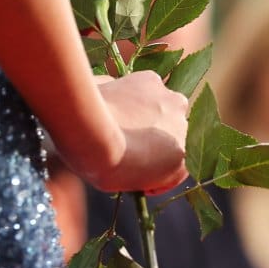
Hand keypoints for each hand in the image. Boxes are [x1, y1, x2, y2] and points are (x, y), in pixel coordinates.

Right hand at [66, 71, 187, 193]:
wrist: (95, 135)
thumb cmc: (87, 110)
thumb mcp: (96, 89)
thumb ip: (108, 88)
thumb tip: (106, 88)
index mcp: (151, 82)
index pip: (153, 105)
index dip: (140, 123)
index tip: (125, 135)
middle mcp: (172, 101)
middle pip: (167, 125)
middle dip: (152, 140)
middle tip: (129, 154)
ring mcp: (180, 128)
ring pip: (173, 149)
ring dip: (157, 160)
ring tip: (132, 172)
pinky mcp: (182, 155)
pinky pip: (174, 174)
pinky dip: (159, 182)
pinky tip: (139, 185)